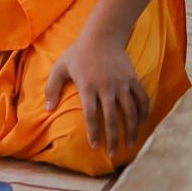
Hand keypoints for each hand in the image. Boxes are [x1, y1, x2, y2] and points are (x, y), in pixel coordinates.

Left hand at [46, 38, 149, 163]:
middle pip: (112, 118)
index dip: (93, 132)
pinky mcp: (133, 79)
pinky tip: (142, 125)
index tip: (94, 146)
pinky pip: (142, 99)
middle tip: (112, 155)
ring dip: (131, 130)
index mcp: (88, 86)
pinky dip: (144, 113)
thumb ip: (51, 88)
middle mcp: (106, 87)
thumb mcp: (60, 67)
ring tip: (130, 145)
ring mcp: (122, 83)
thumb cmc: (78, 53)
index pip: (91, 115)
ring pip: (130, 112)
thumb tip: (47, 110)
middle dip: (112, 138)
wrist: (102, 36)